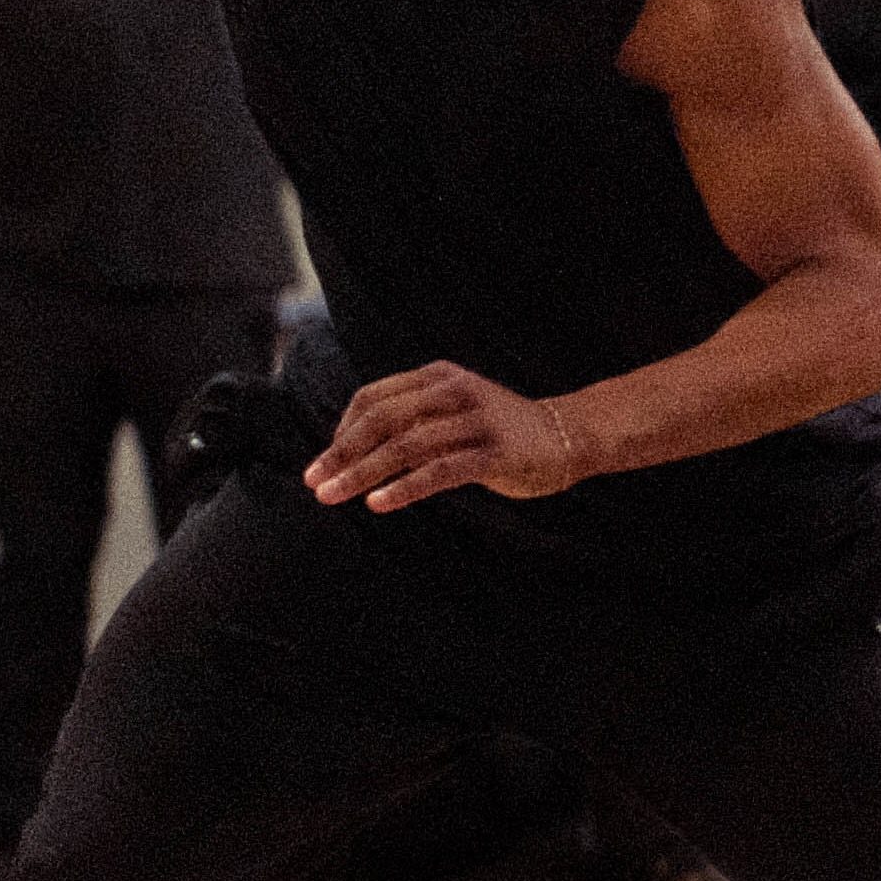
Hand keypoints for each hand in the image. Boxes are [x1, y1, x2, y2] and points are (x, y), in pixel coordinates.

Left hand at [305, 361, 595, 510]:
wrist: (567, 437)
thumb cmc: (500, 431)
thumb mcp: (454, 411)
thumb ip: (414, 418)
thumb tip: (352, 445)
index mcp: (439, 377)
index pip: (373, 398)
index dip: (342, 430)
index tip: (326, 462)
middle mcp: (454, 391)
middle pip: (382, 420)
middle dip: (341, 453)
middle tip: (314, 481)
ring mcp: (476, 420)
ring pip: (405, 446)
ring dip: (362, 473)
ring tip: (333, 496)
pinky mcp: (494, 452)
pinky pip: (439, 471)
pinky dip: (404, 488)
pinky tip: (378, 504)